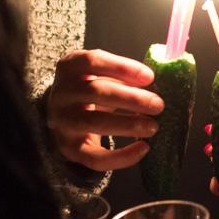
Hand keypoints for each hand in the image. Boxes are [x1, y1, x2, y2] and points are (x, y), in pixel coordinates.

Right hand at [47, 49, 162, 170]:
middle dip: (131, 98)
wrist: (64, 115)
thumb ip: (124, 75)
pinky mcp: (69, 149)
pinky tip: (143, 148)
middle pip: (96, 92)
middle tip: (158, 105)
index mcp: (70, 67)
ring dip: (128, 124)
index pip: (93, 61)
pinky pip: (94, 157)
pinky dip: (121, 156)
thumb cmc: (91, 89)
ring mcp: (63, 122)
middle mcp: (61, 93)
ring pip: (94, 122)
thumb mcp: (102, 74)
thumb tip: (152, 83)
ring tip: (153, 126)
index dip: (122, 67)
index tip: (150, 77)